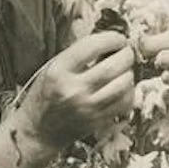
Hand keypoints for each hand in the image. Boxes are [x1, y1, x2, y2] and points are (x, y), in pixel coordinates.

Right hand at [21, 31, 134, 145]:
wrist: (39, 129)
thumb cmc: (46, 94)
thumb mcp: (54, 67)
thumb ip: (80, 54)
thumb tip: (111, 43)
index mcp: (59, 71)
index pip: (93, 46)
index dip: (112, 38)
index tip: (118, 38)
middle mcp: (73, 89)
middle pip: (114, 66)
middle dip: (126, 54)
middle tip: (125, 52)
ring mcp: (87, 107)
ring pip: (124, 84)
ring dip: (129, 73)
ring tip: (123, 70)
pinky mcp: (98, 120)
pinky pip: (125, 102)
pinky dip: (129, 91)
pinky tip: (123, 87)